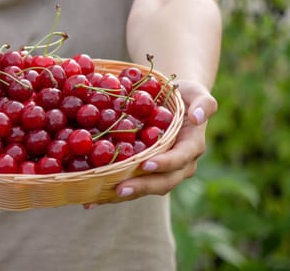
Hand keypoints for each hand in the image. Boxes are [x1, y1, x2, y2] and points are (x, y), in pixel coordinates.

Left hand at [84, 79, 217, 208]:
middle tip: (119, 189)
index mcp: (191, 147)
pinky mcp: (144, 173)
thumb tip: (196, 117)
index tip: (146, 164)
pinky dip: (110, 194)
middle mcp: (178, 165)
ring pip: (144, 189)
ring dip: (122, 195)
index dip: (165, 164)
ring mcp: (161, 172)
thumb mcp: (196, 93)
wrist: (174, 103)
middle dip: (141, 187)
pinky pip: (130, 184)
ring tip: (99, 199)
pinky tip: (90, 200)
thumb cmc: (184, 95)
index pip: (179, 159)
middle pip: (162, 182)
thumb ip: (203, 104)